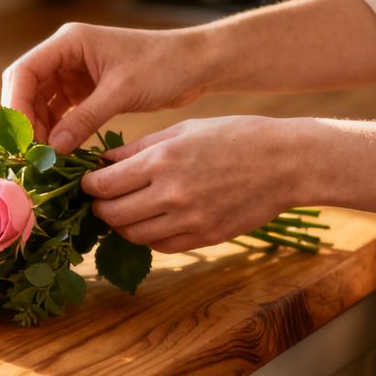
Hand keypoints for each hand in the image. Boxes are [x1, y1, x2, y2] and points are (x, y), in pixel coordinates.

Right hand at [1, 23, 209, 152]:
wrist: (196, 65)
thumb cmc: (163, 66)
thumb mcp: (121, 92)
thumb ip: (84, 119)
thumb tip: (52, 148)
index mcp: (69, 42)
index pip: (24, 71)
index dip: (17, 103)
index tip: (21, 136)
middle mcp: (65, 54)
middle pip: (27, 87)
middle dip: (25, 119)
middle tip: (29, 151)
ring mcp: (73, 72)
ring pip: (40, 102)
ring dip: (40, 128)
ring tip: (44, 156)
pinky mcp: (84, 89)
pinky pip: (59, 111)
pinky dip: (56, 130)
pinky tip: (59, 150)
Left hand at [80, 116, 298, 252]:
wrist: (287, 163)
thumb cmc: (234, 136)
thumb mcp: (183, 129)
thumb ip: (139, 148)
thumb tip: (103, 161)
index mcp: (161, 161)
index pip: (103, 185)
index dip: (88, 185)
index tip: (88, 182)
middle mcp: (171, 194)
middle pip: (112, 214)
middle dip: (99, 207)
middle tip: (101, 199)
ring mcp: (189, 220)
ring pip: (132, 235)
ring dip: (121, 225)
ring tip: (125, 210)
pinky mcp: (205, 237)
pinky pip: (160, 245)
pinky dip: (149, 236)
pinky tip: (153, 220)